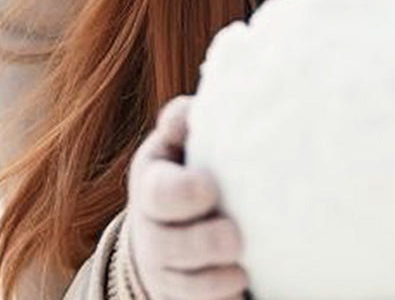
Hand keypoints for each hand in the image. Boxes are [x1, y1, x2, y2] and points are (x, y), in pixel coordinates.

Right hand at [125, 95, 248, 299]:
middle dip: (200, 245)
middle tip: (235, 239)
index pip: (158, 192)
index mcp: (153, 185)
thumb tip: (187, 115)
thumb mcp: (181, 139)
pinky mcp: (180, 298)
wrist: (172, 222)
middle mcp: (152, 232)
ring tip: (241, 273)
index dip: (181, 193)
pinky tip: (240, 293)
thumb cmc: (190, 165)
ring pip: (180, 287)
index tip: (210, 188)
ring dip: (210, 283)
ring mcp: (163, 271)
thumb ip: (183, 120)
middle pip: (167, 247)